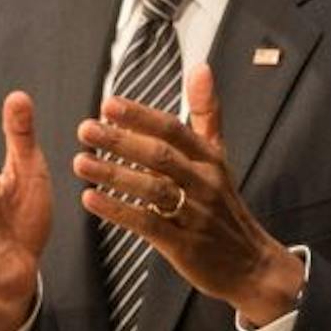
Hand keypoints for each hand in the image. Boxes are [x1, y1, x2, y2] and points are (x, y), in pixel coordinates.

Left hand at [73, 63, 304, 325]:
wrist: (249, 263)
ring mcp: (195, 214)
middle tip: (86, 130)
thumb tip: (200, 68)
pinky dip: (118, 211)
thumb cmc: (224, 205)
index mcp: (210, 158)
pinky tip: (91, 200)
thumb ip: (206, 112)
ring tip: (81, 162)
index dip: (140, 116)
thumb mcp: (219, 156)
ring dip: (114, 175)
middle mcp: (204, 182)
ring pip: (152, 189)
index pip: (174, 129)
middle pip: (160, 156)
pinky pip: (147, 224)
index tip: (108, 105)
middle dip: (121, 141)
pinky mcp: (184, 244)